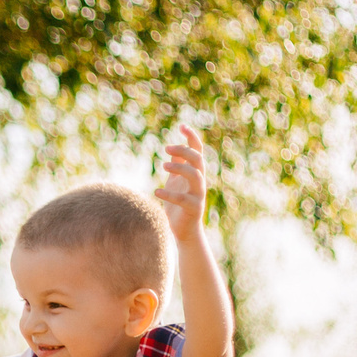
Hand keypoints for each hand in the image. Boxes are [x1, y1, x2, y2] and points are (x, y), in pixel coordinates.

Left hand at [155, 124, 209, 241]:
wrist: (184, 230)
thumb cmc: (178, 204)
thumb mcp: (176, 181)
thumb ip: (177, 166)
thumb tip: (175, 148)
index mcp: (195, 173)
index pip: (198, 151)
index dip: (192, 138)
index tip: (182, 126)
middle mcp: (200, 182)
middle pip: (198, 160)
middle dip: (184, 150)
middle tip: (166, 147)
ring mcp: (198, 195)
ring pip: (196, 176)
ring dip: (180, 167)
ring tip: (163, 165)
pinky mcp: (193, 209)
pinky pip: (183, 199)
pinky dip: (170, 194)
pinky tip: (157, 191)